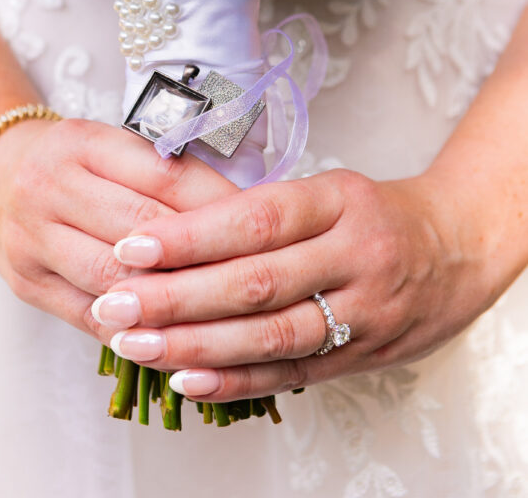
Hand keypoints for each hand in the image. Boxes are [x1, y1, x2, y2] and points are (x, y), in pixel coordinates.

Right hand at [0, 117, 236, 336]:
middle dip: (203, 256)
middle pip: (140, 229)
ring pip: (114, 279)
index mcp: (82, 142)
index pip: (164, 176)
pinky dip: (137, 330)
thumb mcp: (112, 145)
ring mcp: (34, 239)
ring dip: (171, 300)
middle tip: (256, 275)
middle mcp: (51, 187)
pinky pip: (90, 317)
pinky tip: (177, 337)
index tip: (265, 225)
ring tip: (223, 313)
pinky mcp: (28, 284)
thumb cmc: (73, 162)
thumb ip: (165, 172)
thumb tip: (243, 209)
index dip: (218, 204)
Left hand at [90, 168, 493, 399]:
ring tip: (135, 344)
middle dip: (177, 296)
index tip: (132, 246)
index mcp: (339, 200)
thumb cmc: (375, 213)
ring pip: (270, 336)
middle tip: (116, 302)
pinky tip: (186, 380)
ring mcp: (363, 312)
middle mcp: (354, 255)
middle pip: (256, 282)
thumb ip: (265, 211)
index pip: (256, 218)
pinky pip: (292, 374)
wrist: (456, 250)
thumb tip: (172, 230)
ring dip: (195, 345)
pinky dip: (236, 381)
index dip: (190, 236)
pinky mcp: (362, 357)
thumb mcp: (329, 189)